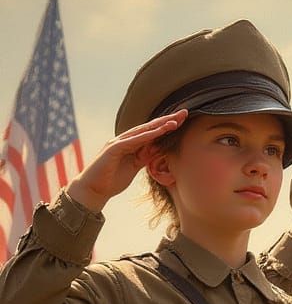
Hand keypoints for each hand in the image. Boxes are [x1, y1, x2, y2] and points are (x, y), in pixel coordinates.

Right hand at [66, 109, 187, 212]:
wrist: (94, 189)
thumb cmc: (112, 180)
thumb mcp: (133, 168)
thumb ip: (143, 158)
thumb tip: (156, 152)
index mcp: (131, 145)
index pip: (152, 134)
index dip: (167, 127)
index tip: (182, 122)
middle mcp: (125, 140)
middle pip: (149, 128)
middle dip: (167, 121)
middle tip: (184, 113)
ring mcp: (118, 143)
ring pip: (142, 132)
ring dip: (158, 126)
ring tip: (174, 121)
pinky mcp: (113, 149)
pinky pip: (132, 141)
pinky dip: (145, 136)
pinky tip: (157, 132)